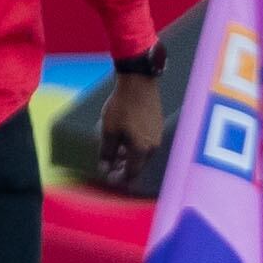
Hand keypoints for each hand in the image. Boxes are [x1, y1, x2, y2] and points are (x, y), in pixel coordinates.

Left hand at [98, 67, 166, 188]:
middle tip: (111, 167)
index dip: (121, 178)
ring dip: (130, 157)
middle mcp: (153, 146)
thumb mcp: (109, 130)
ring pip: (143, 154)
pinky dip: (136, 147)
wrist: (139, 84)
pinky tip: (126, 139)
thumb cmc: (122, 107)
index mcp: (141, 149)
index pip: (132, 172)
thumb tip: (104, 169)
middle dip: (125, 168)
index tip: (110, 179)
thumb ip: (107, 152)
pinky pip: (147, 143)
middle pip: (139, 165)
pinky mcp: (158, 127)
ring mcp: (157, 136)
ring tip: (116, 152)